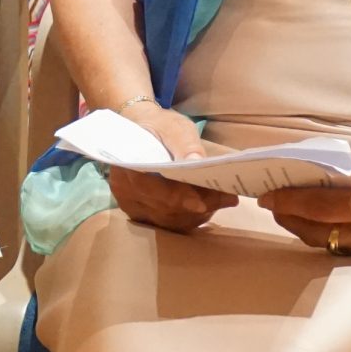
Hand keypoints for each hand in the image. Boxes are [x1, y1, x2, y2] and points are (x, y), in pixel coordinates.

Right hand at [104, 104, 237, 233]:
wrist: (143, 134)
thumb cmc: (160, 128)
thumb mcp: (174, 127)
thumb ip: (184, 144)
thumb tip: (196, 161)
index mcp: (125, 164)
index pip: (150, 188)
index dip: (177, 197)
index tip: (203, 203)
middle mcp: (123, 189)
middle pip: (163, 207)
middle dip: (197, 205)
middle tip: (228, 198)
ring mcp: (131, 205)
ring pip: (169, 220)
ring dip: (197, 213)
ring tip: (222, 200)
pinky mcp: (142, 215)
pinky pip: (169, 224)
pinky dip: (190, 218)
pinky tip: (207, 206)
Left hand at [260, 138, 350, 257]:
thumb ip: (327, 169)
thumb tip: (288, 171)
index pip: (315, 206)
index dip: (286, 201)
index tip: (264, 194)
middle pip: (314, 231)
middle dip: (287, 216)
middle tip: (268, 201)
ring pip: (322, 242)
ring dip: (299, 226)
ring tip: (283, 208)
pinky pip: (338, 244)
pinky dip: (319, 231)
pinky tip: (307, 217)